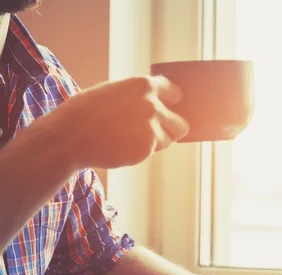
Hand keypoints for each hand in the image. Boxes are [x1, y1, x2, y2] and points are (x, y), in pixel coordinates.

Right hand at [27, 76, 188, 169]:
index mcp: (143, 85)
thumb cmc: (86, 113)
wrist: (69, 137)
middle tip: (160, 131)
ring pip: (169, 139)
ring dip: (156, 141)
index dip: (172, 101)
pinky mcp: (146, 148)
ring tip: (132, 139)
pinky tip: (122, 146)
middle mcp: (152, 105)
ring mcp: (151, 128)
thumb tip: (158, 104)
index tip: (172, 106)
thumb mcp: (113, 92)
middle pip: (181, 123)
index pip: (174, 92)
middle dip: (172, 128)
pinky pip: (152, 151)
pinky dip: (141, 151)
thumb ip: (137, 96)